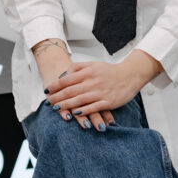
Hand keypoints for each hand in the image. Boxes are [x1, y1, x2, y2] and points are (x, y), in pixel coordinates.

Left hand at [45, 50, 161, 131]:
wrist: (130, 75)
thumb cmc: (111, 71)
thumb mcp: (94, 64)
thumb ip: (78, 67)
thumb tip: (65, 74)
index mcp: (89, 71)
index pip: (67, 79)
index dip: (55, 86)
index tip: (47, 90)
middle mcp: (93, 81)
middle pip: (71, 90)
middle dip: (57, 97)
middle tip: (48, 101)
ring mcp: (100, 92)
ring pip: (79, 99)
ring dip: (66, 105)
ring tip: (56, 108)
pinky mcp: (108, 101)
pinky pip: (93, 107)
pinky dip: (83, 111)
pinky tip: (74, 113)